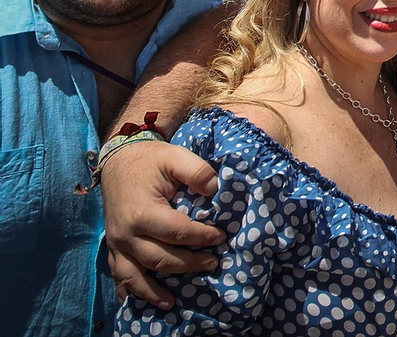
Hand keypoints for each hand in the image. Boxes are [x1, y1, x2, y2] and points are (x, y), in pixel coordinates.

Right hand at [102, 140, 225, 306]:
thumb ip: (198, 171)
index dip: (202, 237)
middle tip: (213, 264)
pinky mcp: (113, 246)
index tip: (221, 236)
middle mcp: (126, 233)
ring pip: (135, 275)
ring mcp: (117, 243)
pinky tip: (137, 302)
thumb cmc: (150, 160)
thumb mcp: (176, 157)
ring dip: (153, 292)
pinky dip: (128, 290)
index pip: (178, 233)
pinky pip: (118, 274)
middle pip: (161, 259)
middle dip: (189, 265)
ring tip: (173, 302)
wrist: (118, 161)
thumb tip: (216, 190)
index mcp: (143, 212)